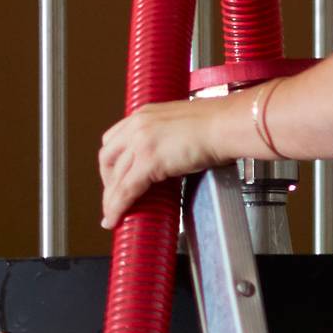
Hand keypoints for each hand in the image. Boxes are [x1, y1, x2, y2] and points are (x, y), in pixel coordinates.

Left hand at [97, 99, 232, 227]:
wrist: (226, 124)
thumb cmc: (218, 124)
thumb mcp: (182, 125)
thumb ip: (169, 138)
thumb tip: (172, 157)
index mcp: (144, 114)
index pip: (115, 139)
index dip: (111, 161)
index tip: (114, 175)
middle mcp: (137, 126)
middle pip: (107, 157)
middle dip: (107, 180)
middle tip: (113, 196)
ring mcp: (141, 143)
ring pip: (115, 177)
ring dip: (111, 199)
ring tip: (112, 215)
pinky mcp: (149, 161)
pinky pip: (126, 190)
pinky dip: (118, 207)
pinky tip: (115, 218)